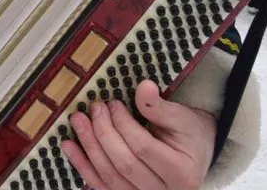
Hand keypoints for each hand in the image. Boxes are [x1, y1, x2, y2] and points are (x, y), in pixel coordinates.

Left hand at [61, 81, 216, 189]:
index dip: (123, 124)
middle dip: (103, 133)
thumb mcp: (182, 118)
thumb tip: (144, 87)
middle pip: (124, 164)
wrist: (196, 155)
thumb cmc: (191, 135)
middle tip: (94, 108)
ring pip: (110, 177)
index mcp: (182, 173)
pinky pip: (102, 185)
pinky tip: (70, 147)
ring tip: (78, 121)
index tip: (113, 104)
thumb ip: (159, 106)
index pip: (143, 148)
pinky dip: (83, 166)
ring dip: (89, 147)